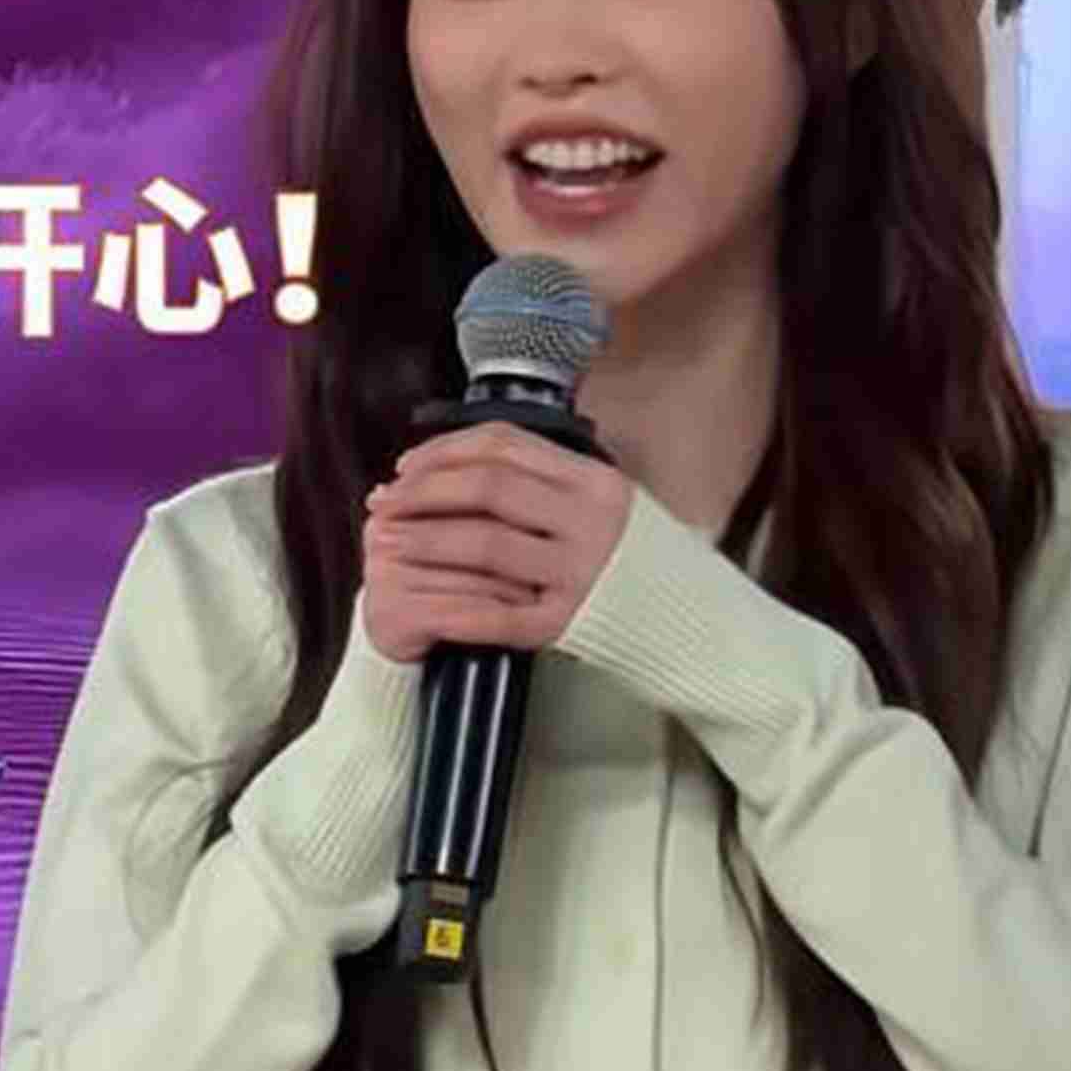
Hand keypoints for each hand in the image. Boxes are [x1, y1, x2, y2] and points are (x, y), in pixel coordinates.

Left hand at [361, 420, 631, 664]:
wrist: (685, 621)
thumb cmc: (625, 557)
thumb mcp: (595, 502)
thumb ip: (539, 479)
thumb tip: (448, 463)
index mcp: (592, 481)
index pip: (503, 446)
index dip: (443, 452)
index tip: (404, 468)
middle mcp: (591, 520)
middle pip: (488, 489)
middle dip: (424, 493)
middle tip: (385, 504)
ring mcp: (582, 573)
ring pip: (486, 546)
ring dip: (426, 542)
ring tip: (388, 543)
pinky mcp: (571, 624)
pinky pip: (500, 616)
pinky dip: (455, 611)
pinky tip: (421, 609)